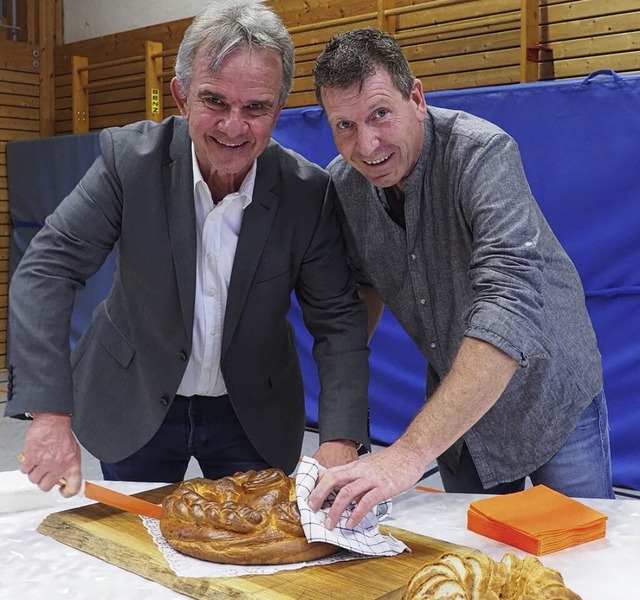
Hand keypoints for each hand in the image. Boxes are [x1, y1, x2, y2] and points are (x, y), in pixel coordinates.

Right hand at [20, 413, 82, 496]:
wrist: (54, 421)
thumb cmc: (63, 435)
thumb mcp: (74, 452)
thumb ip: (69, 467)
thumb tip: (65, 480)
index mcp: (73, 464)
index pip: (74, 486)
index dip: (68, 493)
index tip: (62, 491)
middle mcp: (60, 465)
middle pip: (46, 486)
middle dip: (43, 482)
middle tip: (44, 474)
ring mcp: (45, 462)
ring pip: (34, 479)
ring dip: (34, 473)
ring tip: (38, 463)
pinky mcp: (33, 457)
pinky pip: (25, 470)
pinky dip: (26, 466)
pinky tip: (31, 459)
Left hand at [307, 443, 423, 528]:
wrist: (411, 451)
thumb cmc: (392, 461)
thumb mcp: (370, 467)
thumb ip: (358, 479)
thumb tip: (348, 497)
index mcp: (355, 466)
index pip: (330, 473)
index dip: (316, 486)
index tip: (309, 499)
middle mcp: (359, 471)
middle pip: (332, 480)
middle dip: (318, 495)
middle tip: (311, 510)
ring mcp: (371, 479)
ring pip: (346, 492)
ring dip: (334, 510)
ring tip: (329, 524)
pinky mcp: (383, 487)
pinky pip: (366, 501)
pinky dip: (356, 514)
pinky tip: (351, 523)